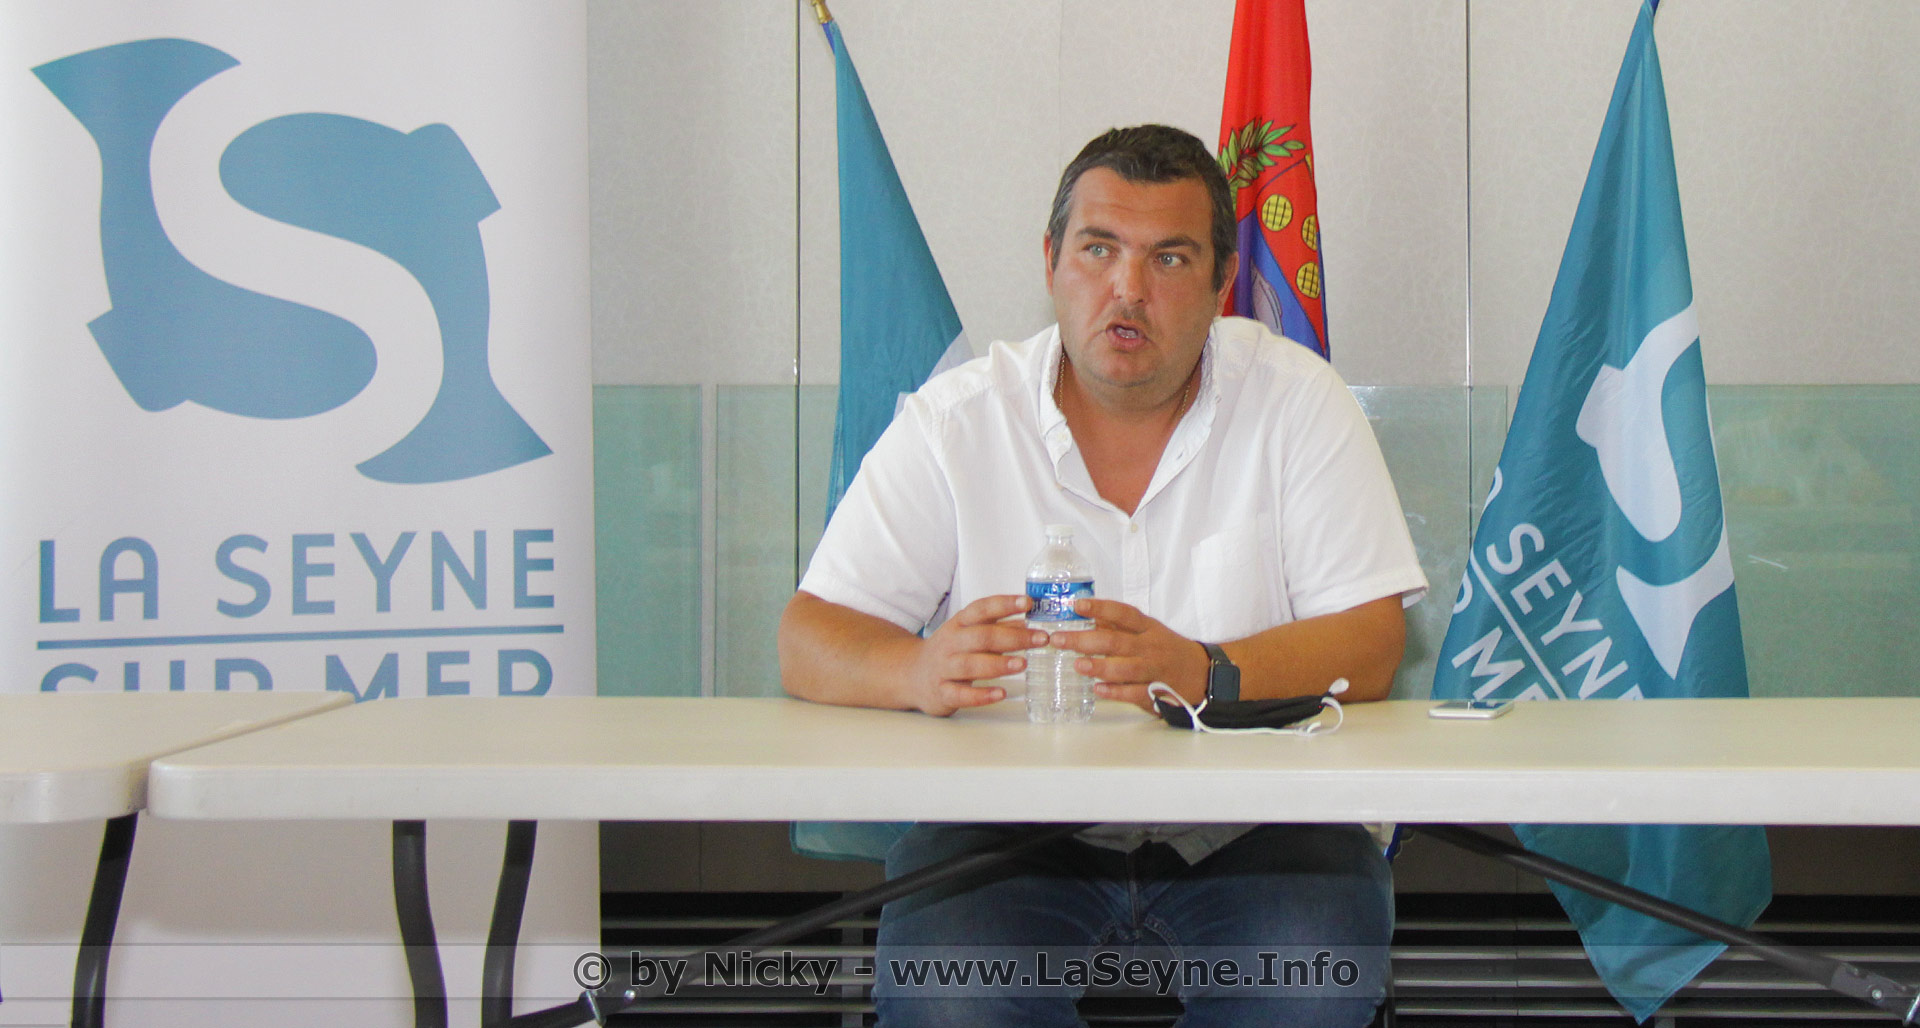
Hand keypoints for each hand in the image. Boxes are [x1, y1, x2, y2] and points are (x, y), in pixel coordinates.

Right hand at [907, 594, 1045, 715]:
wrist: (910, 675)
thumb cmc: (948, 651)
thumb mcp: (967, 633)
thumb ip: (995, 626)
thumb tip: (1027, 619)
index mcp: (958, 624)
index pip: (981, 609)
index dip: (1004, 604)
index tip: (1028, 602)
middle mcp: (950, 643)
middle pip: (981, 637)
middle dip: (1013, 637)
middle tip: (1041, 638)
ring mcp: (944, 668)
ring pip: (970, 664)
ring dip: (998, 664)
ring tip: (1023, 664)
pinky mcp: (942, 693)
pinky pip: (961, 694)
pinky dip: (981, 695)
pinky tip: (1001, 693)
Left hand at [1052, 598, 1209, 712]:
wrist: (1204, 674)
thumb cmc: (1168, 649)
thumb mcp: (1149, 631)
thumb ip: (1120, 626)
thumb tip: (1089, 616)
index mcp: (1149, 628)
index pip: (1123, 614)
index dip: (1100, 608)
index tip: (1076, 606)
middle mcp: (1151, 647)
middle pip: (1117, 642)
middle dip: (1085, 641)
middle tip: (1059, 640)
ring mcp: (1155, 670)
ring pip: (1126, 668)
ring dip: (1100, 667)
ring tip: (1077, 665)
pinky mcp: (1158, 692)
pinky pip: (1136, 692)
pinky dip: (1117, 692)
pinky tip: (1098, 690)